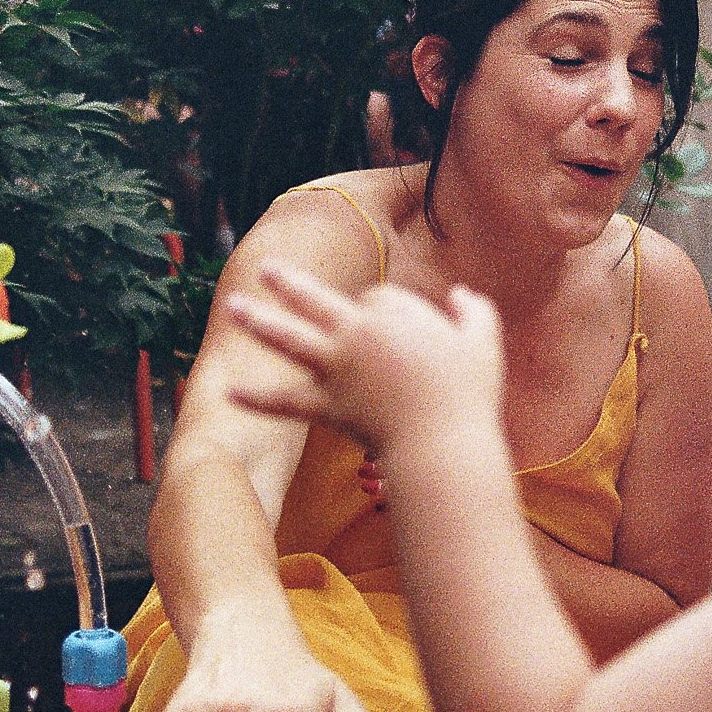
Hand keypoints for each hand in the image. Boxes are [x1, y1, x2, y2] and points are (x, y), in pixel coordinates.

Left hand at [228, 263, 504, 456]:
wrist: (444, 443)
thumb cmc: (468, 393)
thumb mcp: (483, 340)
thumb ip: (473, 311)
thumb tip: (461, 295)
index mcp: (391, 315)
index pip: (375, 298)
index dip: (386, 312)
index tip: (400, 334)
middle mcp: (355, 336)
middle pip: (315, 299)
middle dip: (288, 283)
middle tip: (264, 268)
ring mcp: (336, 371)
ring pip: (290, 339)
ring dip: (258, 322)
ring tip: (232, 305)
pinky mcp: (327, 407)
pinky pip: (286, 401)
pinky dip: (257, 398)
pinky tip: (229, 390)